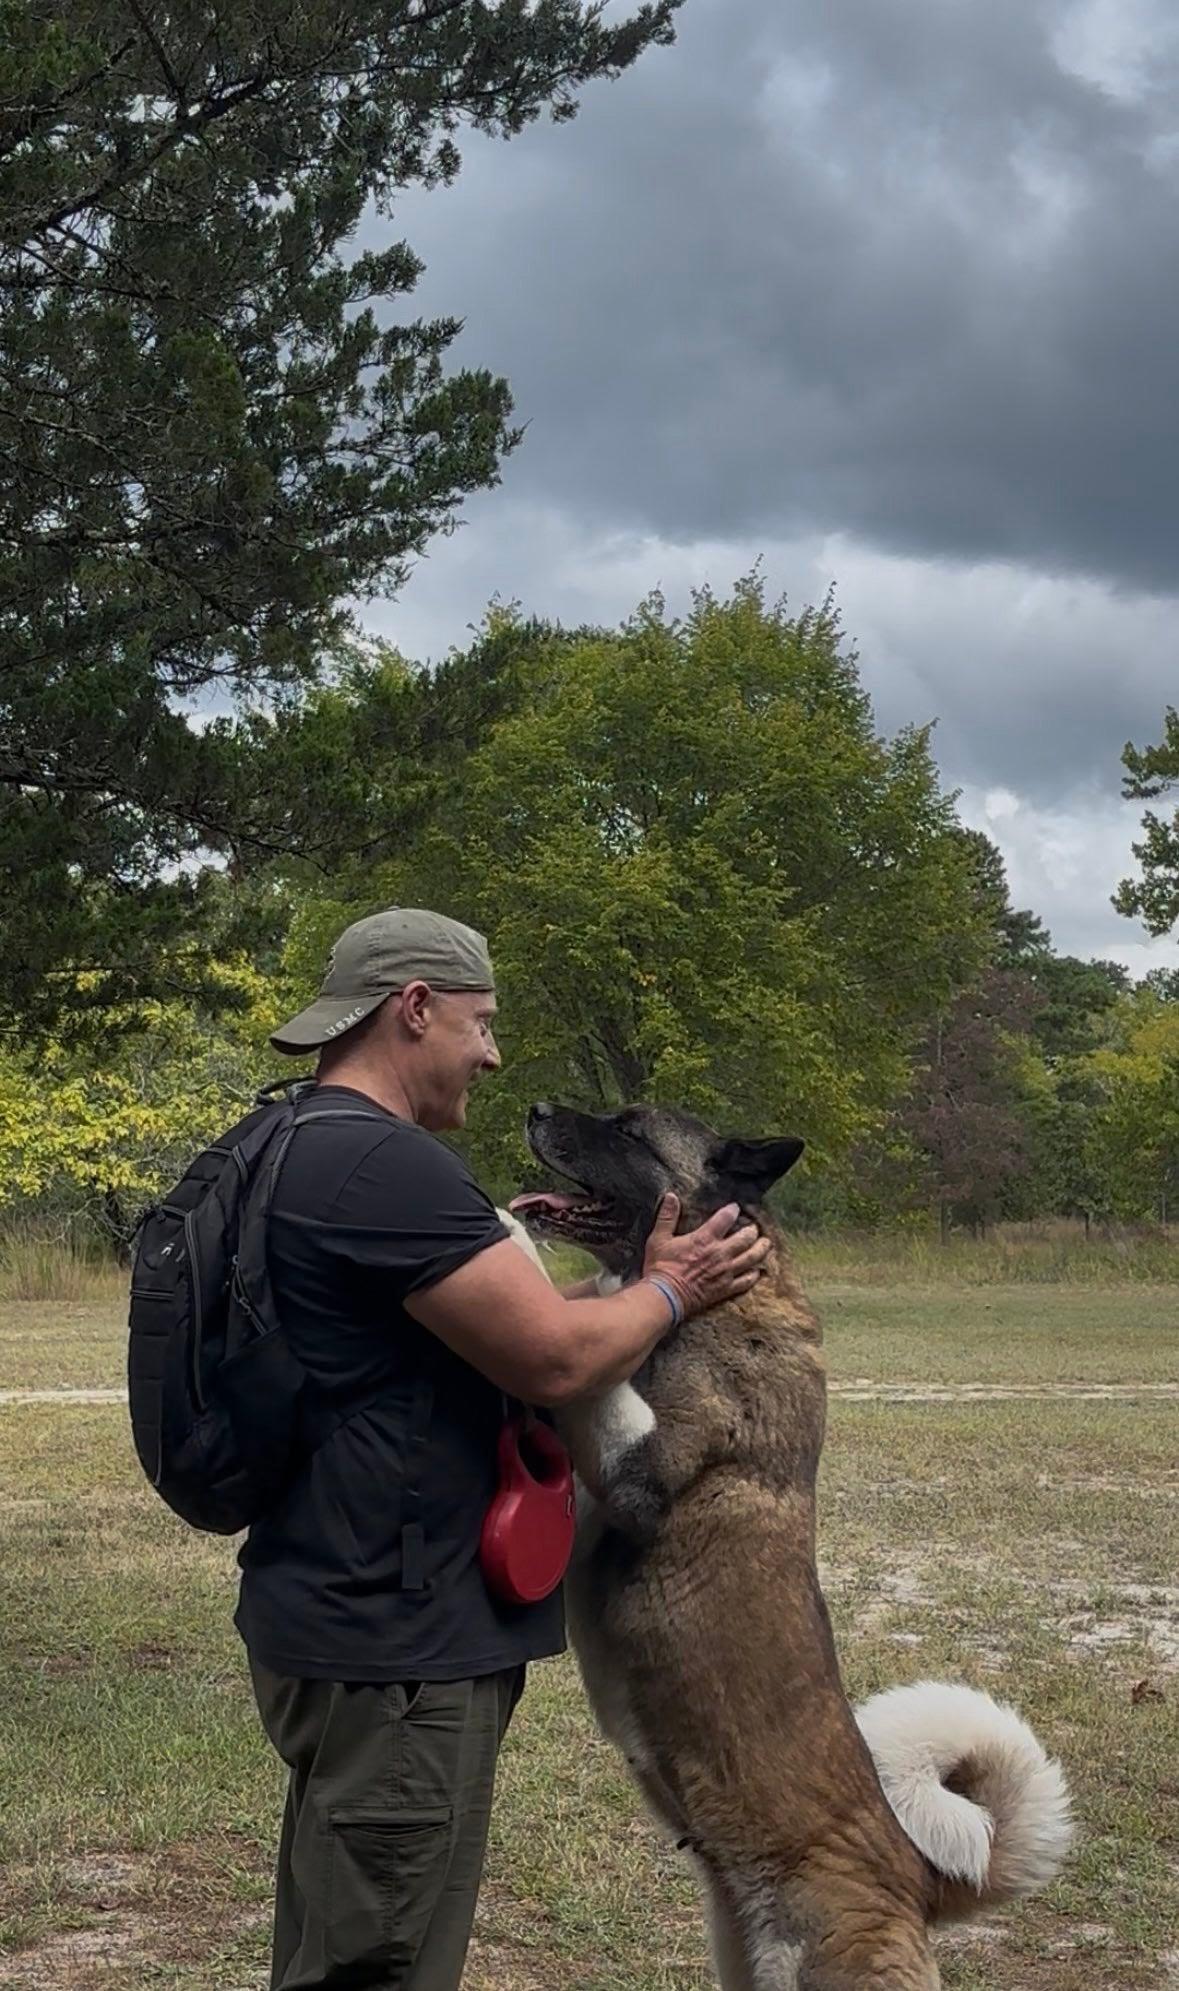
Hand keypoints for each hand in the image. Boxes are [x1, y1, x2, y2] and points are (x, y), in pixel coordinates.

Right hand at [641, 1194, 770, 1318]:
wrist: (665, 1296)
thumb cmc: (661, 1267)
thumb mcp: (659, 1238)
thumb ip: (667, 1216)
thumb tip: (670, 1196)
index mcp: (704, 1239)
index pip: (726, 1218)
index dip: (733, 1210)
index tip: (736, 1208)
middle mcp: (720, 1253)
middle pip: (746, 1238)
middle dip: (752, 1230)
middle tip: (754, 1227)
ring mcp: (726, 1271)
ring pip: (752, 1258)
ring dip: (761, 1249)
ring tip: (766, 1243)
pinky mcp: (726, 1288)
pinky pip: (746, 1281)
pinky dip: (754, 1275)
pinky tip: (758, 1271)